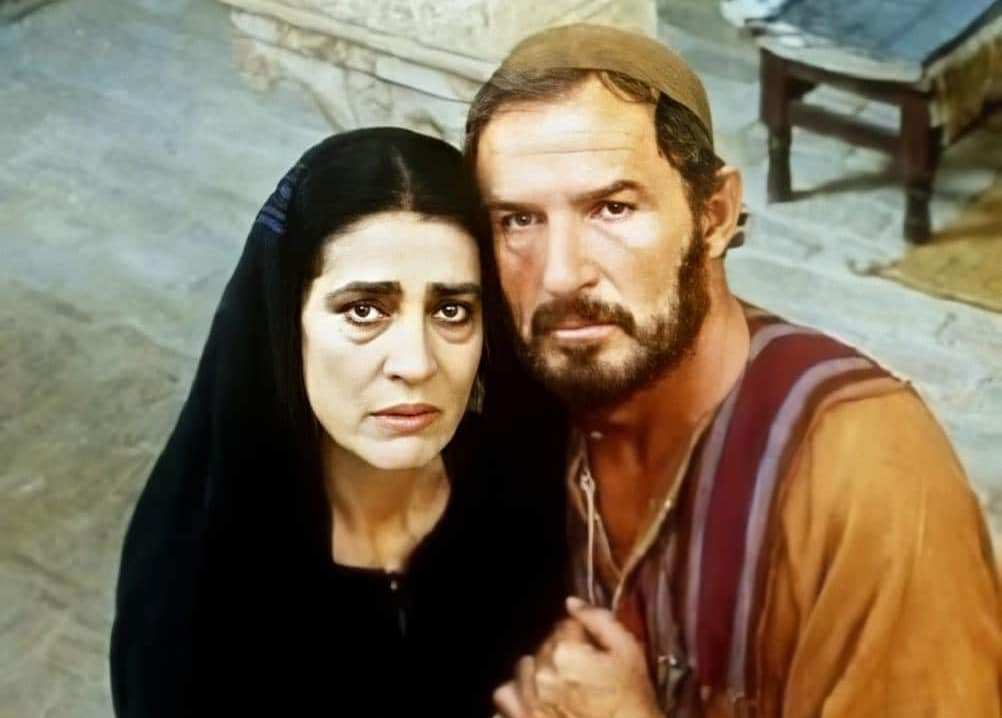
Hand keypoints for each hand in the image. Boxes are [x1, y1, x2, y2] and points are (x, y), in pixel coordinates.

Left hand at [493, 597, 661, 717]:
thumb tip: (571, 602)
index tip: (594, 649)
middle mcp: (541, 675)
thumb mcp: (628, 649)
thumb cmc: (633, 695)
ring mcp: (529, 701)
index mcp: (565, 652)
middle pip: (545, 647)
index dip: (582, 635)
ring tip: (561, 685)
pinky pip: (506, 698)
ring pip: (524, 669)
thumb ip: (598, 619)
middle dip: (561, 652)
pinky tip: (538, 700)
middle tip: (584, 670)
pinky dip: (518, 696)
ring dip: (537, 671)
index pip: (564, 626)